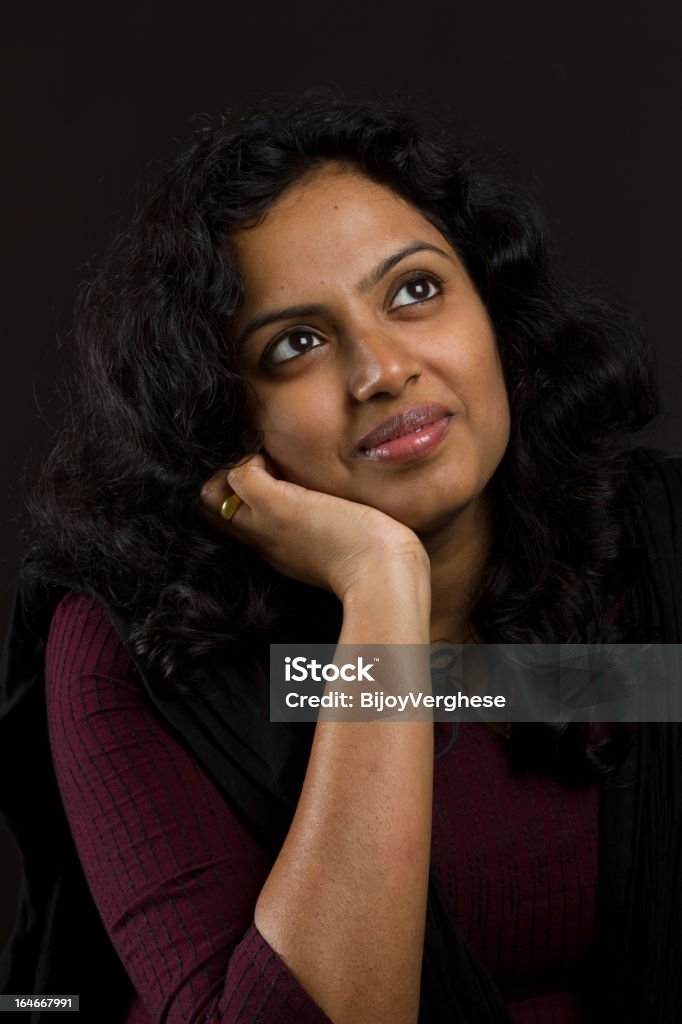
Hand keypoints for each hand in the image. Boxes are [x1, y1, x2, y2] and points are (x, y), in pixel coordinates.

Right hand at [199, 455, 428, 599]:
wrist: (384, 576)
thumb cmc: (378, 566)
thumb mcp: (342, 552)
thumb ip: (332, 536)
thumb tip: (343, 517)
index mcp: (276, 552)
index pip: (232, 525)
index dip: (236, 500)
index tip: (266, 484)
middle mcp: (262, 541)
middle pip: (209, 511)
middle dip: (223, 483)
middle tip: (261, 469)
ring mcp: (265, 524)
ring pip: (209, 495)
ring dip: (233, 469)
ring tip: (269, 465)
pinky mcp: (277, 506)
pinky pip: (238, 472)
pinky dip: (252, 459)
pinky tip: (280, 462)